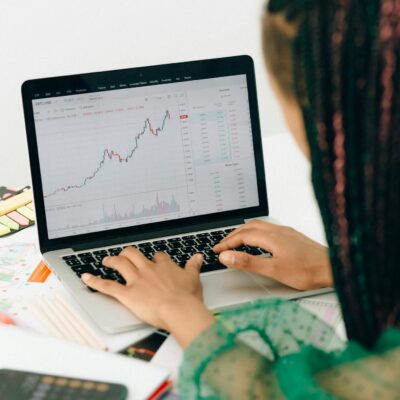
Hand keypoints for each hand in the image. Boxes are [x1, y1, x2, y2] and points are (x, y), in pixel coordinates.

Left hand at [81, 247, 214, 347]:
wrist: (180, 309)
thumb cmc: (187, 297)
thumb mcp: (194, 278)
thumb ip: (194, 266)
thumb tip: (198, 257)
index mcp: (164, 266)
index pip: (157, 256)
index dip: (153, 257)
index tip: (153, 260)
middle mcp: (148, 269)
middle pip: (134, 254)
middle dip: (127, 253)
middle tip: (124, 255)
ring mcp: (136, 280)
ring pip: (120, 264)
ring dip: (111, 261)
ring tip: (106, 260)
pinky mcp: (127, 294)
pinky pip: (107, 285)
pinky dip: (95, 281)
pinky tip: (86, 277)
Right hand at [214, 220, 332, 289]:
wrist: (333, 267)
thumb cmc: (308, 270)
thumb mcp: (274, 269)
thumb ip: (248, 262)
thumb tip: (227, 256)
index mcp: (271, 237)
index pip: (242, 236)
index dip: (227, 243)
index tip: (217, 250)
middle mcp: (278, 231)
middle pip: (249, 227)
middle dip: (233, 235)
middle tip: (223, 245)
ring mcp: (286, 232)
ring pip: (259, 226)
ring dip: (244, 232)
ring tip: (236, 240)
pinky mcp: (292, 236)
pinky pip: (268, 229)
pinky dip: (256, 233)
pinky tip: (259, 241)